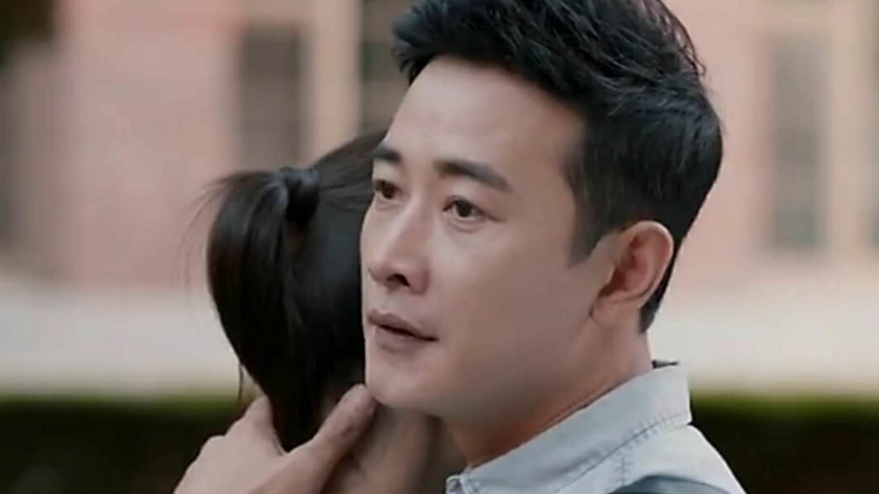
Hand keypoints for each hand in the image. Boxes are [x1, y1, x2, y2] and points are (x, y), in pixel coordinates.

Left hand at [174, 385, 375, 493]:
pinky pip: (220, 489)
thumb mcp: (305, 472)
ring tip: (278, 488)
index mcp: (246, 430)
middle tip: (301, 464)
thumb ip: (335, 436)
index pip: (271, 403)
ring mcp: (201, 475)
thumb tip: (364, 394)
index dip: (294, 408)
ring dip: (254, 474)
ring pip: (236, 466)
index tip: (312, 416)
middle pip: (255, 438)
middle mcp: (218, 446)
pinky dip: (237, 492)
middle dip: (277, 449)